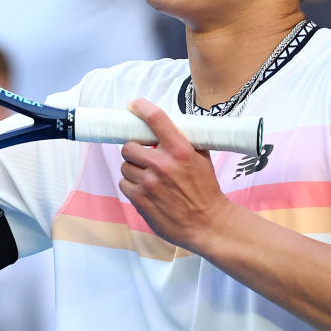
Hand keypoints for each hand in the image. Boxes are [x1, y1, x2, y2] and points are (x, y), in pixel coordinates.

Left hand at [119, 99, 231, 253]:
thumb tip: (167, 125)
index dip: (141, 108)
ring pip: (124, 165)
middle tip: (143, 156)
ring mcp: (149, 183)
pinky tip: (145, 190)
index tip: (133, 106)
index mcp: (180, 150)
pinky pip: (123, 183)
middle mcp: (162, 164)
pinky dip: (131, 185)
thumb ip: (184, 141)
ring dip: (133, 169)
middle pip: (129, 146)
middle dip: (134, 150)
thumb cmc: (205, 190)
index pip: (156, 119)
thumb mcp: (202, 159)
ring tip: (147, 176)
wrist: (207, 224)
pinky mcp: (140, 200)